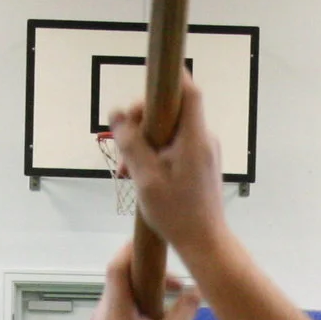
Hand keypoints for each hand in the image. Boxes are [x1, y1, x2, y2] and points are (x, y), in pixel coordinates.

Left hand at [87, 244, 200, 319]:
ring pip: (121, 299)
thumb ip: (183, 313)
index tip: (153, 243)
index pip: (118, 266)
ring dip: (145, 297)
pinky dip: (136, 313)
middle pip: (121, 281)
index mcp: (116, 311)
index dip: (133, 249)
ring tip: (171, 311)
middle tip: (177, 287)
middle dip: (149, 277)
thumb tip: (197, 290)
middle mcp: (101, 315)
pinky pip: (117, 316)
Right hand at [107, 76, 227, 260]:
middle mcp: (203, 139)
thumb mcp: (145, 178)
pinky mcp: (201, 163)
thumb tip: (116, 114)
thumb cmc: (177, 214)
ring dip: (146, 142)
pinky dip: (156, 154)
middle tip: (123, 144)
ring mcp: (204, 151)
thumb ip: (131, 143)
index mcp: (194, 138)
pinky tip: (140, 175)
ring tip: (127, 169)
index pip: (189, 91)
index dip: (170, 78)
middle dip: (143, 121)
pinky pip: (175, 146)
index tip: (149, 76)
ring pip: (170, 130)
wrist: (204, 243)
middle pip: (172, 110)